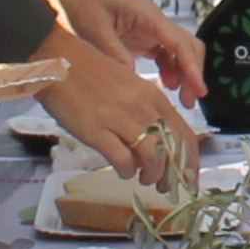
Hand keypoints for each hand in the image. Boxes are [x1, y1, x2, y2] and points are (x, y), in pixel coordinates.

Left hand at [36, 0, 202, 99]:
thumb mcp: (92, 25)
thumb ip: (112, 50)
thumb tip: (131, 77)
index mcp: (146, 14)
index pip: (179, 42)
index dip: (191, 67)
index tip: (198, 89)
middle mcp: (152, 21)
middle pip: (186, 46)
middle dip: (192, 73)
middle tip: (189, 101)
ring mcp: (146, 30)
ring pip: (177, 52)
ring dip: (182, 74)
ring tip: (179, 99)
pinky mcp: (138, 38)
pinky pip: (162, 55)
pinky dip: (167, 71)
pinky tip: (163, 86)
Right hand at [38, 35, 200, 185]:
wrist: (59, 61)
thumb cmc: (92, 76)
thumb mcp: (130, 89)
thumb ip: (147, 113)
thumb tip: (158, 145)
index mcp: (154, 96)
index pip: (185, 134)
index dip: (190, 161)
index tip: (188, 177)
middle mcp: (142, 107)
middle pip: (173, 149)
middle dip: (174, 175)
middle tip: (165, 187)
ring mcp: (120, 119)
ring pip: (153, 157)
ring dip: (151, 175)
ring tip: (142, 178)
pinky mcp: (96, 130)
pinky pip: (122, 159)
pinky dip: (127, 171)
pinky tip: (122, 170)